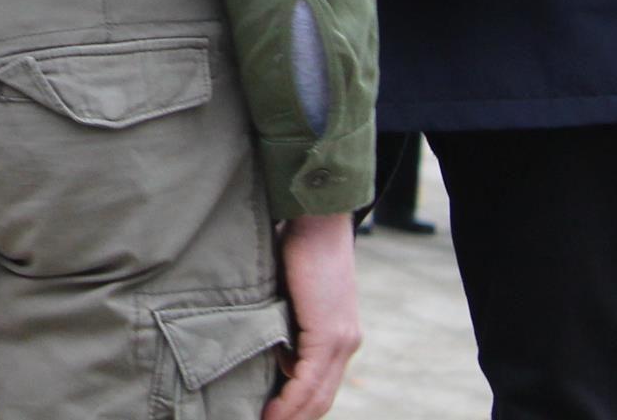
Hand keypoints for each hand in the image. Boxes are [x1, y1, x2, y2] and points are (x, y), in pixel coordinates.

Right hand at [264, 213, 360, 419]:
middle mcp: (346, 342)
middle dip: (293, 419)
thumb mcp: (293, 295)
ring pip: (316, 395)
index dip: (297, 409)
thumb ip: (289, 325)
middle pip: (320, 399)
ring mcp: (340, 339)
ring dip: (290, 415)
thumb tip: (275, 353)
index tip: (270, 417)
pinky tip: (271, 414)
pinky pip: (308, 379)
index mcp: (339, 335)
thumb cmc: (298, 245)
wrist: (317, 216)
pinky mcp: (328, 333)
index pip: (320, 386)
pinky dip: (289, 401)